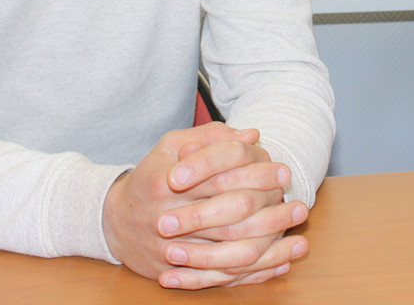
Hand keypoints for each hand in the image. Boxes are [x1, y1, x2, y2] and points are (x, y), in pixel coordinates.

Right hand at [102, 122, 310, 287]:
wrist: (113, 221)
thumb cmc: (150, 177)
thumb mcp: (172, 146)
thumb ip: (210, 137)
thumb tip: (252, 135)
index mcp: (165, 183)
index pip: (219, 177)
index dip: (255, 173)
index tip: (284, 172)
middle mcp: (166, 218)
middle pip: (228, 217)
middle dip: (269, 212)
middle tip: (300, 205)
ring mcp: (169, 250)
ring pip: (228, 253)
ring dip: (270, 248)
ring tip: (300, 240)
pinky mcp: (175, 274)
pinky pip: (220, 278)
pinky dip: (253, 274)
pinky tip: (279, 265)